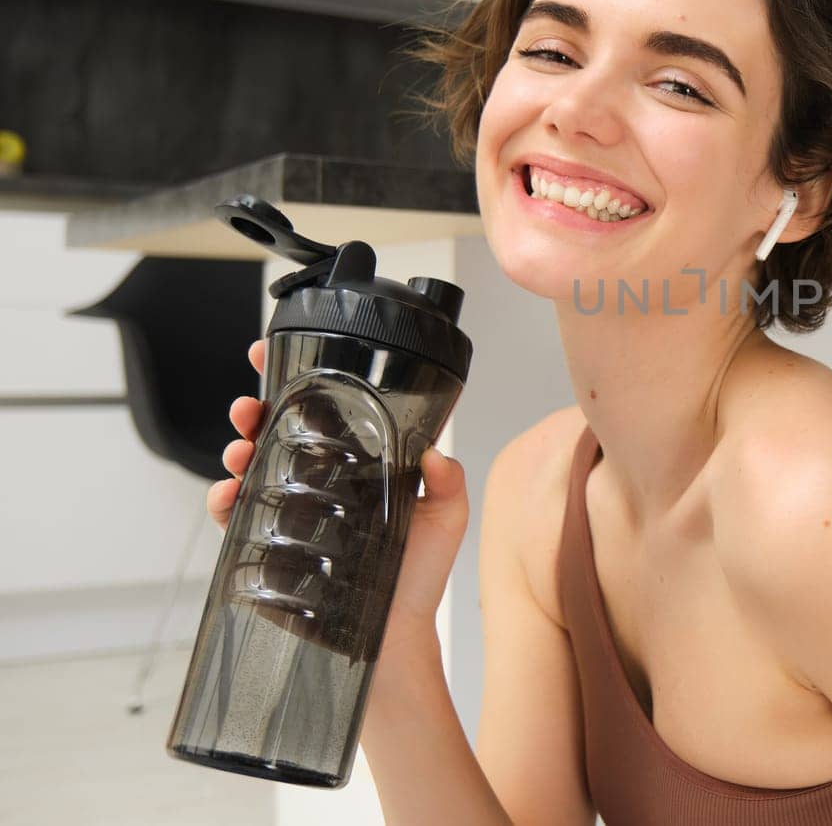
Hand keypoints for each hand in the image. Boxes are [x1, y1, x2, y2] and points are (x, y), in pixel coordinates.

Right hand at [214, 339, 470, 649]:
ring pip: (251, 465)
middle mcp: (321, 481)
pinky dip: (223, 501)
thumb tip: (438, 455)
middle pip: (278, 430)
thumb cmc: (416, 577)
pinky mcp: (270, 546)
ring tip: (241, 447)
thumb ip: (447, 483)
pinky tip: (227, 494)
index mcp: (358, 463)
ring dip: (237, 448)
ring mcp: (292, 511)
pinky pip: (236, 517)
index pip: (326, 412)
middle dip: (255, 409)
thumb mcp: (445, 519)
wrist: (393, 636)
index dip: (299, 381)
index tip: (271, 355)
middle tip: (250, 405)